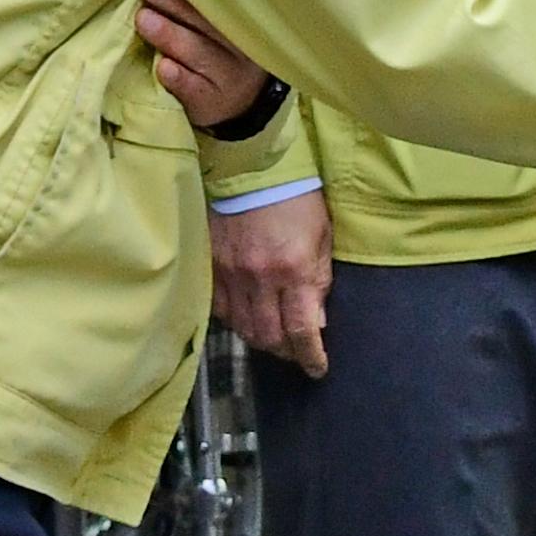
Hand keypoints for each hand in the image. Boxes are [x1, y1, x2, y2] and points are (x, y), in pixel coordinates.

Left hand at [130, 0, 276, 136]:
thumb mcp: (222, 25)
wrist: (241, 102)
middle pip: (207, 23)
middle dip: (176, 4)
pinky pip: (192, 88)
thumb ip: (201, 4)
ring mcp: (226, 77)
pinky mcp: (209, 103)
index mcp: (244, 21)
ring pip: (198, 53)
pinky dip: (177, 77)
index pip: (221, 0)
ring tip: (144, 20)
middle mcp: (241, 49)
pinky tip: (163, 68)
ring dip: (169, 36)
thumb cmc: (220, 51)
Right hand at [209, 189, 333, 372]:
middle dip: (286, 352)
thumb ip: (320, 280)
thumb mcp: (322, 237)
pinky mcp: (213, 266)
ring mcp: (232, 274)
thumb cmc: (296, 198)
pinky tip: (247, 318)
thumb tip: (317, 322)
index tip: (317, 369)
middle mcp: (260, 278)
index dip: (310, 357)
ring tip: (274, 339)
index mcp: (294, 270)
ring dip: (261, 340)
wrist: (251, 167)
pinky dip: (236, 321)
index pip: (301, 331)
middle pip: (269, 337)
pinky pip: (221, 309)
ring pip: (243, 328)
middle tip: (296, 352)